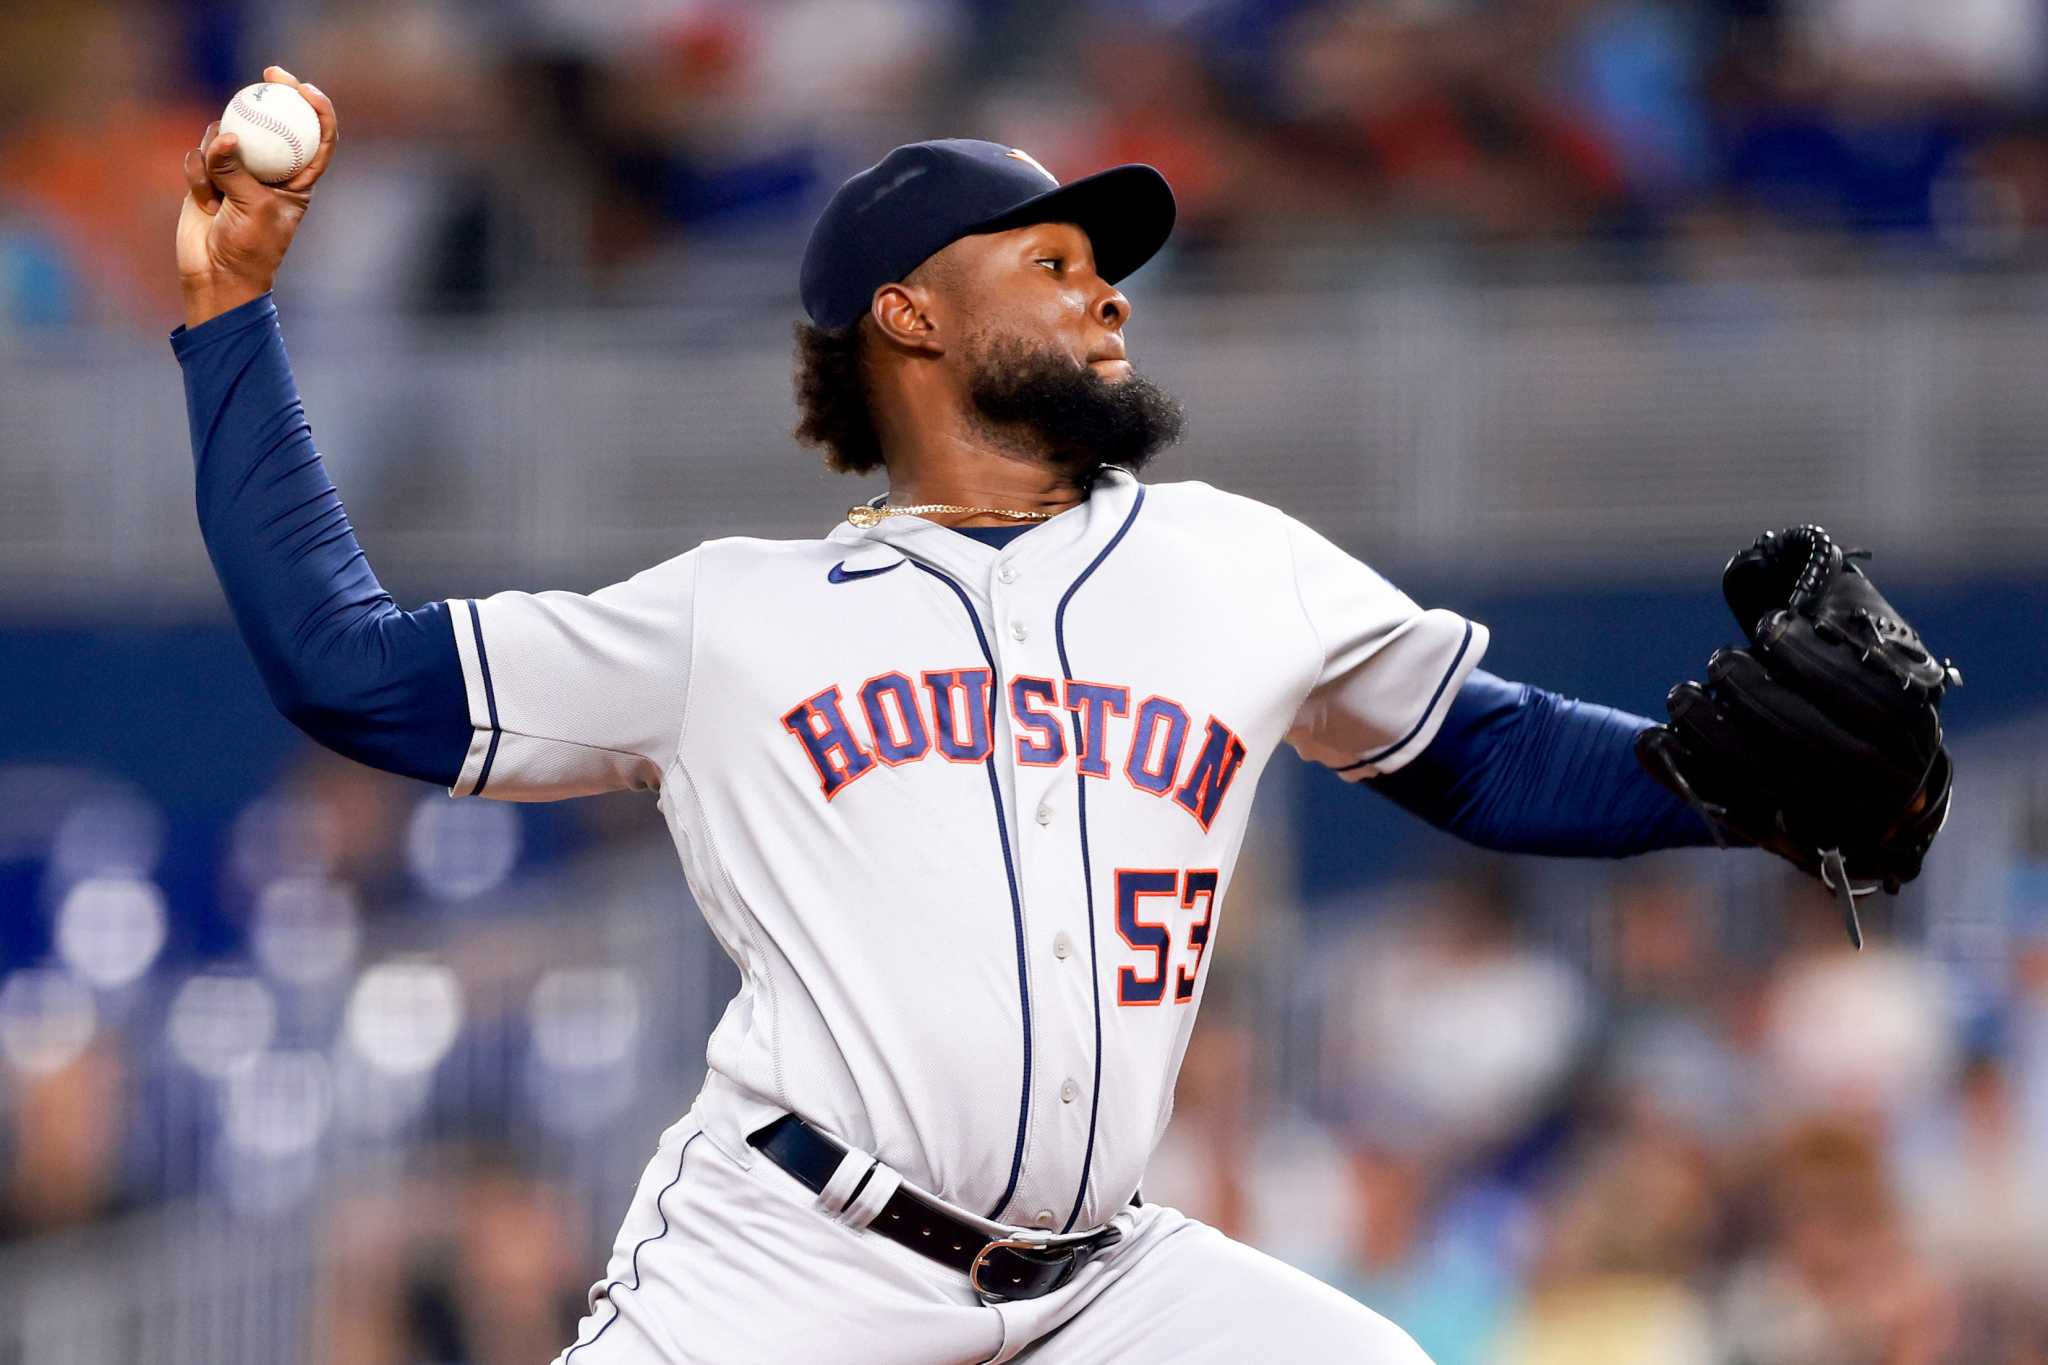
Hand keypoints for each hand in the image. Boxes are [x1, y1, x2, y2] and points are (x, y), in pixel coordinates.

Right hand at [176, 66, 338, 328]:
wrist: (216, 274)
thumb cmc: (249, 248)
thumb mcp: (252, 209)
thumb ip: (236, 171)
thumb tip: (225, 136)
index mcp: (300, 179)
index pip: (319, 136)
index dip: (318, 107)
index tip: (303, 87)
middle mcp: (271, 170)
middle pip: (274, 121)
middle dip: (271, 93)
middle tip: (266, 75)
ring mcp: (238, 170)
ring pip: (227, 134)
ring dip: (218, 153)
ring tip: (219, 189)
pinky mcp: (208, 175)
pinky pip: (199, 157)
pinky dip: (197, 173)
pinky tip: (203, 199)